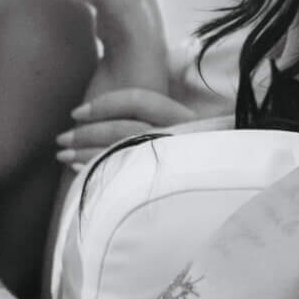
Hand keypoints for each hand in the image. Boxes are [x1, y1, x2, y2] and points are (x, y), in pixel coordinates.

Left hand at [58, 89, 230, 169]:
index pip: (139, 100)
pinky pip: (123, 176)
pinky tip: (81, 171)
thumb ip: (165, 128)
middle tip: (61, 139)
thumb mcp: (194, 138)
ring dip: (85, 152)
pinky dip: (96, 170)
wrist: (237, 198)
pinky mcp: (169, 185)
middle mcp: (183, 137)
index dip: (104, 103)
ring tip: (63, 154)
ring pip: (120, 151)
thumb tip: (123, 121)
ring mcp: (176, 162)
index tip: (77, 112)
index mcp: (187, 119)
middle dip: (86, 132)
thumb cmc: (207, 167)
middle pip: (123, 127)